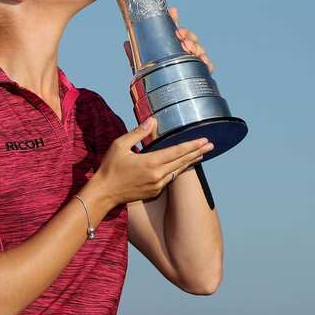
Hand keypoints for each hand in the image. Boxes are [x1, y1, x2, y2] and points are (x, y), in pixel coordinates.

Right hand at [94, 116, 213, 205]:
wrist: (104, 194)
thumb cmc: (110, 168)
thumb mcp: (120, 145)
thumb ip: (138, 133)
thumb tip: (152, 120)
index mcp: (150, 162)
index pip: (177, 152)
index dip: (192, 145)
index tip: (205, 140)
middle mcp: (157, 175)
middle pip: (182, 161)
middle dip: (197, 152)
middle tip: (211, 145)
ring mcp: (157, 185)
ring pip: (178, 170)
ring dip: (190, 161)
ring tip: (201, 154)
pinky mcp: (154, 192)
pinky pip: (170, 178)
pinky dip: (178, 170)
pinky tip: (182, 165)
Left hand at [122, 6, 214, 73]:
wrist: (160, 100)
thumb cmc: (152, 81)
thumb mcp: (142, 67)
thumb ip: (135, 56)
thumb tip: (125, 43)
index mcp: (172, 47)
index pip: (174, 30)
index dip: (174, 19)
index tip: (173, 12)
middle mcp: (184, 53)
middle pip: (190, 37)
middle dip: (187, 33)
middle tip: (180, 34)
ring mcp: (193, 62)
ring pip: (200, 49)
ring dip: (196, 44)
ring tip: (188, 46)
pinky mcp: (200, 73)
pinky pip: (208, 66)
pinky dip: (207, 62)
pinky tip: (202, 60)